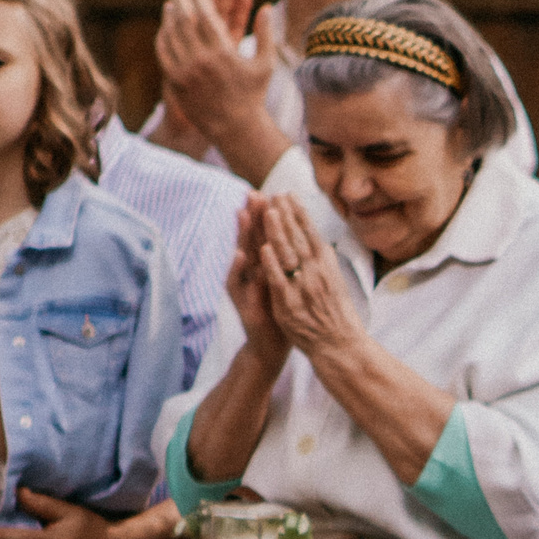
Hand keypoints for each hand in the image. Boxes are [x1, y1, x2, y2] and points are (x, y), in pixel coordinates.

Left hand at [156, 0, 269, 140]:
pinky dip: (163, 37)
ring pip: (172, 35)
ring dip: (170, 16)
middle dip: (182, 1)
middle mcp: (203, 60)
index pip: (206, 15)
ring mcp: (186, 72)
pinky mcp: (176, 82)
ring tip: (171, 4)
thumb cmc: (253, 94)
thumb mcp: (266, 64)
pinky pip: (164, 53)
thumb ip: (266, 34)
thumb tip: (265, 7)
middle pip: (186, 21)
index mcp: (225, 53)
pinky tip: (165, 28)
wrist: (235, 127)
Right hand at [223, 198, 286, 361]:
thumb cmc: (283, 312)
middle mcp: (253, 273)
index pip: (267, 236)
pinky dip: (240, 270)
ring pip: (243, 256)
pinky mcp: (243, 303)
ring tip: (243, 214)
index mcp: (267, 267)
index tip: (272, 191)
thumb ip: (287, 260)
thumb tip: (298, 237)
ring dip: (243, 236)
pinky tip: (240, 255)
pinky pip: (240, 284)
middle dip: (253, 216)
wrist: (272, 346)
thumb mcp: (286, 283)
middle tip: (253, 193)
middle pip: (253, 240)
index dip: (269, 215)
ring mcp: (246, 287)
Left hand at [257, 194, 364, 355]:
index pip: (311, 234)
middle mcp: (317, 274)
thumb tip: (318, 244)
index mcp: (328, 267)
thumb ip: (324, 265)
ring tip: (268, 211)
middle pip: (299, 239)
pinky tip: (263, 248)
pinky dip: (272, 263)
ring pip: (288, 255)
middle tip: (275, 194)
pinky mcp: (290, 305)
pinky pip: (279, 280)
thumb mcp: (336, 283)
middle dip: (286, 215)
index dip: (299, 214)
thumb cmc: (339, 317)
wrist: (341, 346)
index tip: (289, 195)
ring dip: (277, 231)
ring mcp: (303, 288)